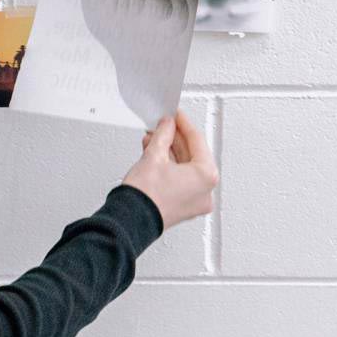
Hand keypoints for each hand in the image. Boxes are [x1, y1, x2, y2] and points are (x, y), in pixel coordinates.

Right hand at [121, 112, 217, 231]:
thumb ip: (164, 135)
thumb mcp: (154, 156)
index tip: (175, 115)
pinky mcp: (183, 206)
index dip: (183, 123)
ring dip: (170, 151)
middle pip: (192, 155)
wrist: (130, 221)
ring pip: (185, 167)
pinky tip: (156, 154)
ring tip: (155, 138)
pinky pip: (180, 180)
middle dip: (175, 138)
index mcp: (207, 177)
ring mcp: (195, 201)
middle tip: (164, 125)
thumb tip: (167, 125)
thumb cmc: (145, 197)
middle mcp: (205, 191)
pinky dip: (170, 167)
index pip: (197, 141)